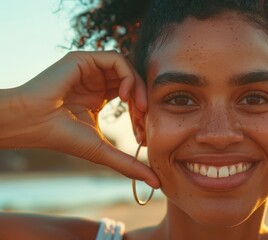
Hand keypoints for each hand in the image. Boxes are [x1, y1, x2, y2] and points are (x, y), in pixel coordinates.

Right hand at [1, 51, 159, 187]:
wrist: (32, 123)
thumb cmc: (62, 137)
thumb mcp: (102, 151)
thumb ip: (129, 164)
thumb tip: (156, 183)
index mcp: (98, 97)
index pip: (131, 98)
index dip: (141, 113)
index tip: (142, 132)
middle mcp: (96, 82)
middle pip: (133, 83)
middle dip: (144, 101)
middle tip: (145, 119)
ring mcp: (90, 70)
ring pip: (128, 70)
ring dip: (139, 88)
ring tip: (139, 107)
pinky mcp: (85, 60)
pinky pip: (117, 59)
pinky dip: (128, 76)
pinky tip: (125, 96)